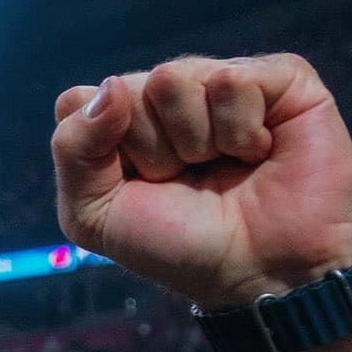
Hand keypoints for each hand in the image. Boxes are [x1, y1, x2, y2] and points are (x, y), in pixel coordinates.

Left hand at [50, 54, 351, 311]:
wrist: (256, 274)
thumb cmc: (178, 245)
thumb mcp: (95, 216)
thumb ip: (73, 150)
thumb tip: (111, 87)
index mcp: (122, 119)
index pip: (79, 102)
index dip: (100, 151)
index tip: (135, 186)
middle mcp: (169, 93)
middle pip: (126, 89)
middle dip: (151, 151)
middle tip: (187, 180)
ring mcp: (220, 80)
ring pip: (173, 79)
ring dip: (194, 142)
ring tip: (224, 165)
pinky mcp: (278, 77)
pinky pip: (230, 80)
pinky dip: (239, 132)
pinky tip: (259, 153)